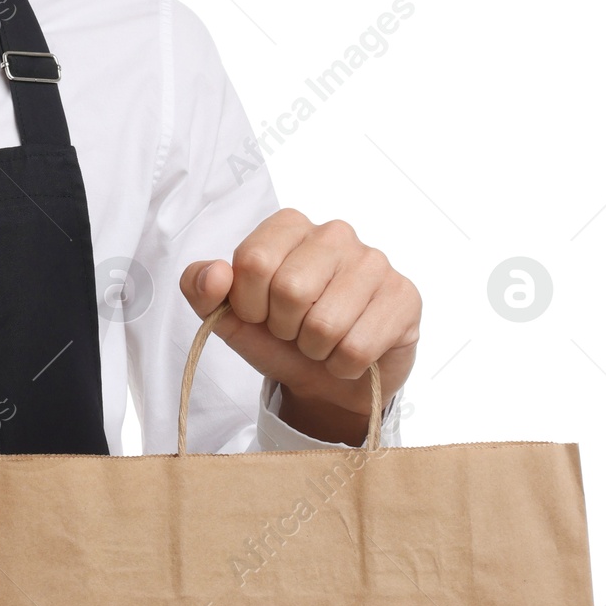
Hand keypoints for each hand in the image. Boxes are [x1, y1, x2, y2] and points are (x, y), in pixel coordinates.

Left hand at [179, 209, 418, 444]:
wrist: (326, 379)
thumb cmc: (278, 337)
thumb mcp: (228, 316)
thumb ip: (201, 288)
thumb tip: (216, 273)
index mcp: (288, 226)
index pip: (253, 261)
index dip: (249, 304)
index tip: (260, 314)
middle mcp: (334, 233)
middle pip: (290, 290)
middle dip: (284, 328)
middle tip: (294, 330)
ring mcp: (374, 262)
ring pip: (326, 324)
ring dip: (314, 350)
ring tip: (320, 342)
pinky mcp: (404, 296)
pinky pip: (358, 347)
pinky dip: (343, 365)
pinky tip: (349, 354)